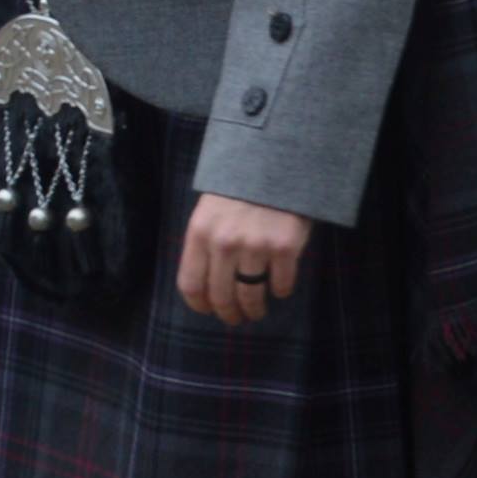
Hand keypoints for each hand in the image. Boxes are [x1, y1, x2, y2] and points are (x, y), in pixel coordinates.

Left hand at [182, 191, 318, 324]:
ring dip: (254, 309)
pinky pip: (281, 284)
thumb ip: (206, 241)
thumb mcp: (211, 208)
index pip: (191, 284)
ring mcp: (256, 246)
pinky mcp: (285, 247)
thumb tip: (206, 282)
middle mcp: (225, 243)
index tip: (208, 310)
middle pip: (221, 296)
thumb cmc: (243, 186)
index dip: (199, 304)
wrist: (280, 160)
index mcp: (200, 233)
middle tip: (236, 318)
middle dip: (229, 313)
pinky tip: (280, 288)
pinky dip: (281, 291)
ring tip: (257, 311)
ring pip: (251, 295)